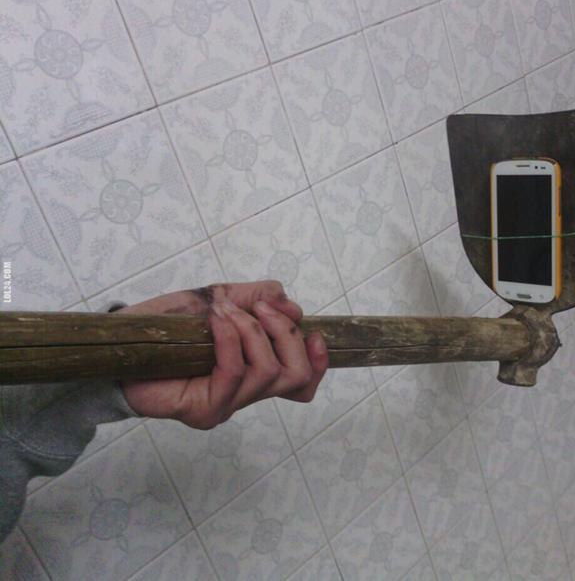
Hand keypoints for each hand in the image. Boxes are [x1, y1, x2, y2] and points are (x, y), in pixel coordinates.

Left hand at [115, 281, 327, 429]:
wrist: (119, 344)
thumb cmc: (164, 326)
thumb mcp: (218, 299)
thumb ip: (255, 299)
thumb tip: (292, 304)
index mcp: (253, 371)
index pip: (302, 382)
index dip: (319, 361)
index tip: (314, 332)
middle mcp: (244, 394)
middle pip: (297, 377)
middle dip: (287, 335)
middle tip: (262, 309)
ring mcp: (226, 405)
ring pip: (268, 372)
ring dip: (252, 330)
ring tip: (226, 310)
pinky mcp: (205, 410)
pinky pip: (234, 372)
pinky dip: (230, 337)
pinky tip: (216, 319)